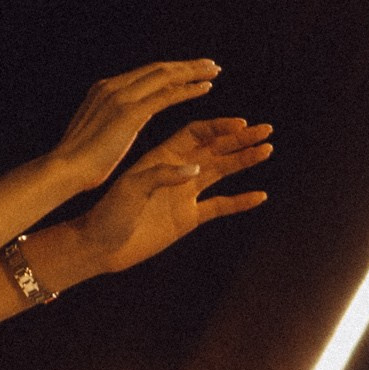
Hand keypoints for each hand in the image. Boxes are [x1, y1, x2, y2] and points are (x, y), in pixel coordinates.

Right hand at [48, 61, 222, 193]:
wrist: (65, 169)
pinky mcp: (131, 113)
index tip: (188, 70)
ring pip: (165, 77)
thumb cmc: (77, 160)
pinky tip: (206, 88)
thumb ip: (107, 118)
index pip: (144, 73)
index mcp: (103, 88)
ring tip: (213, 71)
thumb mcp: (92, 129)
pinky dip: (188, 90)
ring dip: (192, 72)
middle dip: (185, 65)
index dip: (169, 70)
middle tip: (209, 64)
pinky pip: (167, 96)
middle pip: (157, 68)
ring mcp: (122, 97)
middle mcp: (112, 86)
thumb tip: (116, 120)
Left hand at [76, 117, 270, 272]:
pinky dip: (240, 201)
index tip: (240, 123)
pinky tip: (260, 195)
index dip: (219, 127)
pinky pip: (220, 206)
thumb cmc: (109, 213)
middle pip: (214, 149)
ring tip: (267, 150)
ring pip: (221, 172)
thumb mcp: (131, 189)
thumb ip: (162, 176)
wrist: (101, 246)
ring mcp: (185, 195)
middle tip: (266, 130)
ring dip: (244, 161)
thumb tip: (195, 169)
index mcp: (161, 158)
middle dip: (239, 139)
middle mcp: (177, 172)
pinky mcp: (188, 218)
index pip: (195, 133)